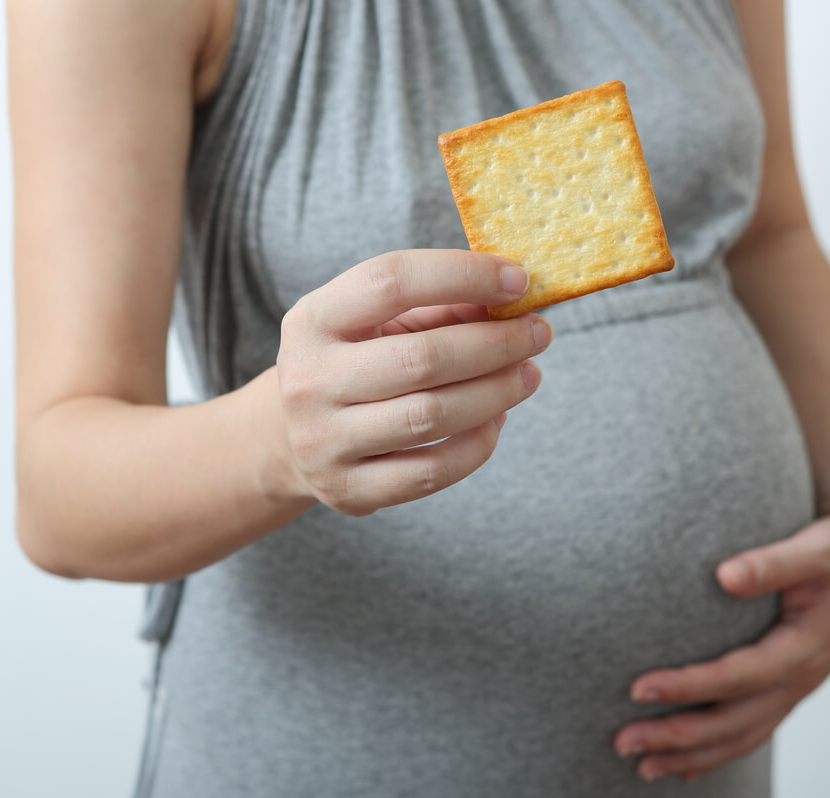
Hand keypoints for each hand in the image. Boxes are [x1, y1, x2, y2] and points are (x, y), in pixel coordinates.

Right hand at [274, 249, 550, 515]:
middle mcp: (309, 380)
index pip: (391, 282)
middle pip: (421, 358)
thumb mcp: (378, 322)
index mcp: (313, 320)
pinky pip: (431, 470)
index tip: (517, 280)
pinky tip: (497, 420)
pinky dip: (477, 445)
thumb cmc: (354, 362)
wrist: (291, 437)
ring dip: (496, 393)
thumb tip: (514, 297)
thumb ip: (440, 305)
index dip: (462, 275)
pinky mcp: (348, 490)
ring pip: (431, 416)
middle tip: (538, 334)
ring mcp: (324, 441)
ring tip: (527, 375)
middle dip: (495, 344)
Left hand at [613, 498, 829, 781]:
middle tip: (622, 742)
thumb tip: (724, 575)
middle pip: (732, 724)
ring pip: (740, 738)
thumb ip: (772, 563)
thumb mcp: (816, 550)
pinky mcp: (787, 689)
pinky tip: (681, 767)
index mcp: (803, 650)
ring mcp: (795, 690)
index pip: (734, 679)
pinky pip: (750, 732)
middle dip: (677, 738)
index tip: (638, 688)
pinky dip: (716, 753)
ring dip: (691, 756)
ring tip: (640, 766)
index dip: (687, 687)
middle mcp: (799, 680)